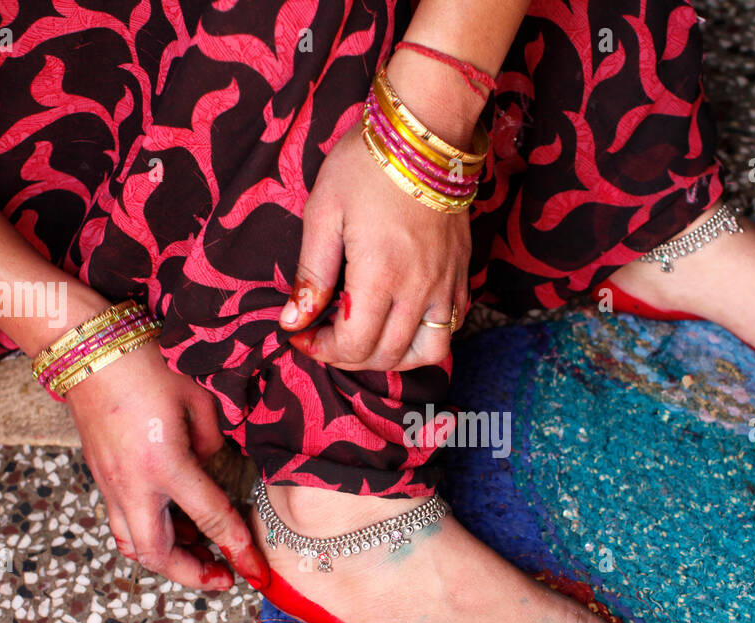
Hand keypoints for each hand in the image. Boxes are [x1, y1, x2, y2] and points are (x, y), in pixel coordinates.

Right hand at [64, 340, 269, 590]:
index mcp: (164, 464)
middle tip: (224, 576)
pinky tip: (175, 524)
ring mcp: (110, 484)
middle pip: (158, 555)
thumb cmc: (147, 365)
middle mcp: (132, 484)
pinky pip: (123, 523)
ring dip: (169, 558)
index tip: (257, 575)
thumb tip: (208, 470)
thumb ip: (213, 444)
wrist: (86, 348)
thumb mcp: (199, 399)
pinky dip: (150, 535)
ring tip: (201, 553)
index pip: (211, 520)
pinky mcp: (101, 478)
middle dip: (193, 575)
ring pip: (134, 545)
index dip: (240, 551)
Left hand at [280, 92, 474, 371]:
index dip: (321, 350)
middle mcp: (418, 289)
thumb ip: (310, 275)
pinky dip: (424, 338)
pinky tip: (400, 321)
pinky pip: (451, 326)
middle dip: (348, 356)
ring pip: (427, 352)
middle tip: (324, 336)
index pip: (353, 345)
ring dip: (391, 358)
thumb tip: (292, 322)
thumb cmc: (366, 165)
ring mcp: (446, 284)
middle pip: (386, 355)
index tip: (301, 334)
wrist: (425, 133)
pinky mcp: (461, 273)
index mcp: (380, 276)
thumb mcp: (323, 213)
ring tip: (366, 340)